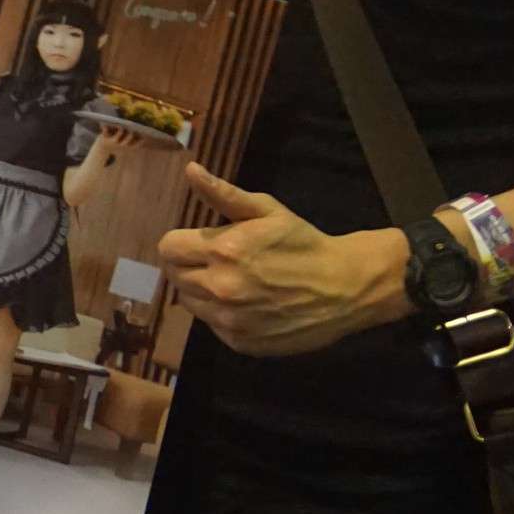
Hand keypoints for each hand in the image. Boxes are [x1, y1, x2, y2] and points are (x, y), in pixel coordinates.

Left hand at [156, 163, 408, 357]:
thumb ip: (223, 193)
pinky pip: (212, 325)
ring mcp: (230, 320)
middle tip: (218, 261)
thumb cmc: (303, 243)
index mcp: (222, 251)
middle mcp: (220, 288)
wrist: (345, 288)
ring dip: (202, 291)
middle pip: (174, 276)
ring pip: (189, 303)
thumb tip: (190, 169)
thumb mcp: (267, 210)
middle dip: (189, 265)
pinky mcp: (240, 343)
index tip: (198, 242)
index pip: (168, 248)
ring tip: (234, 282)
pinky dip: (222, 315)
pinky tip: (248, 304)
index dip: (181, 243)